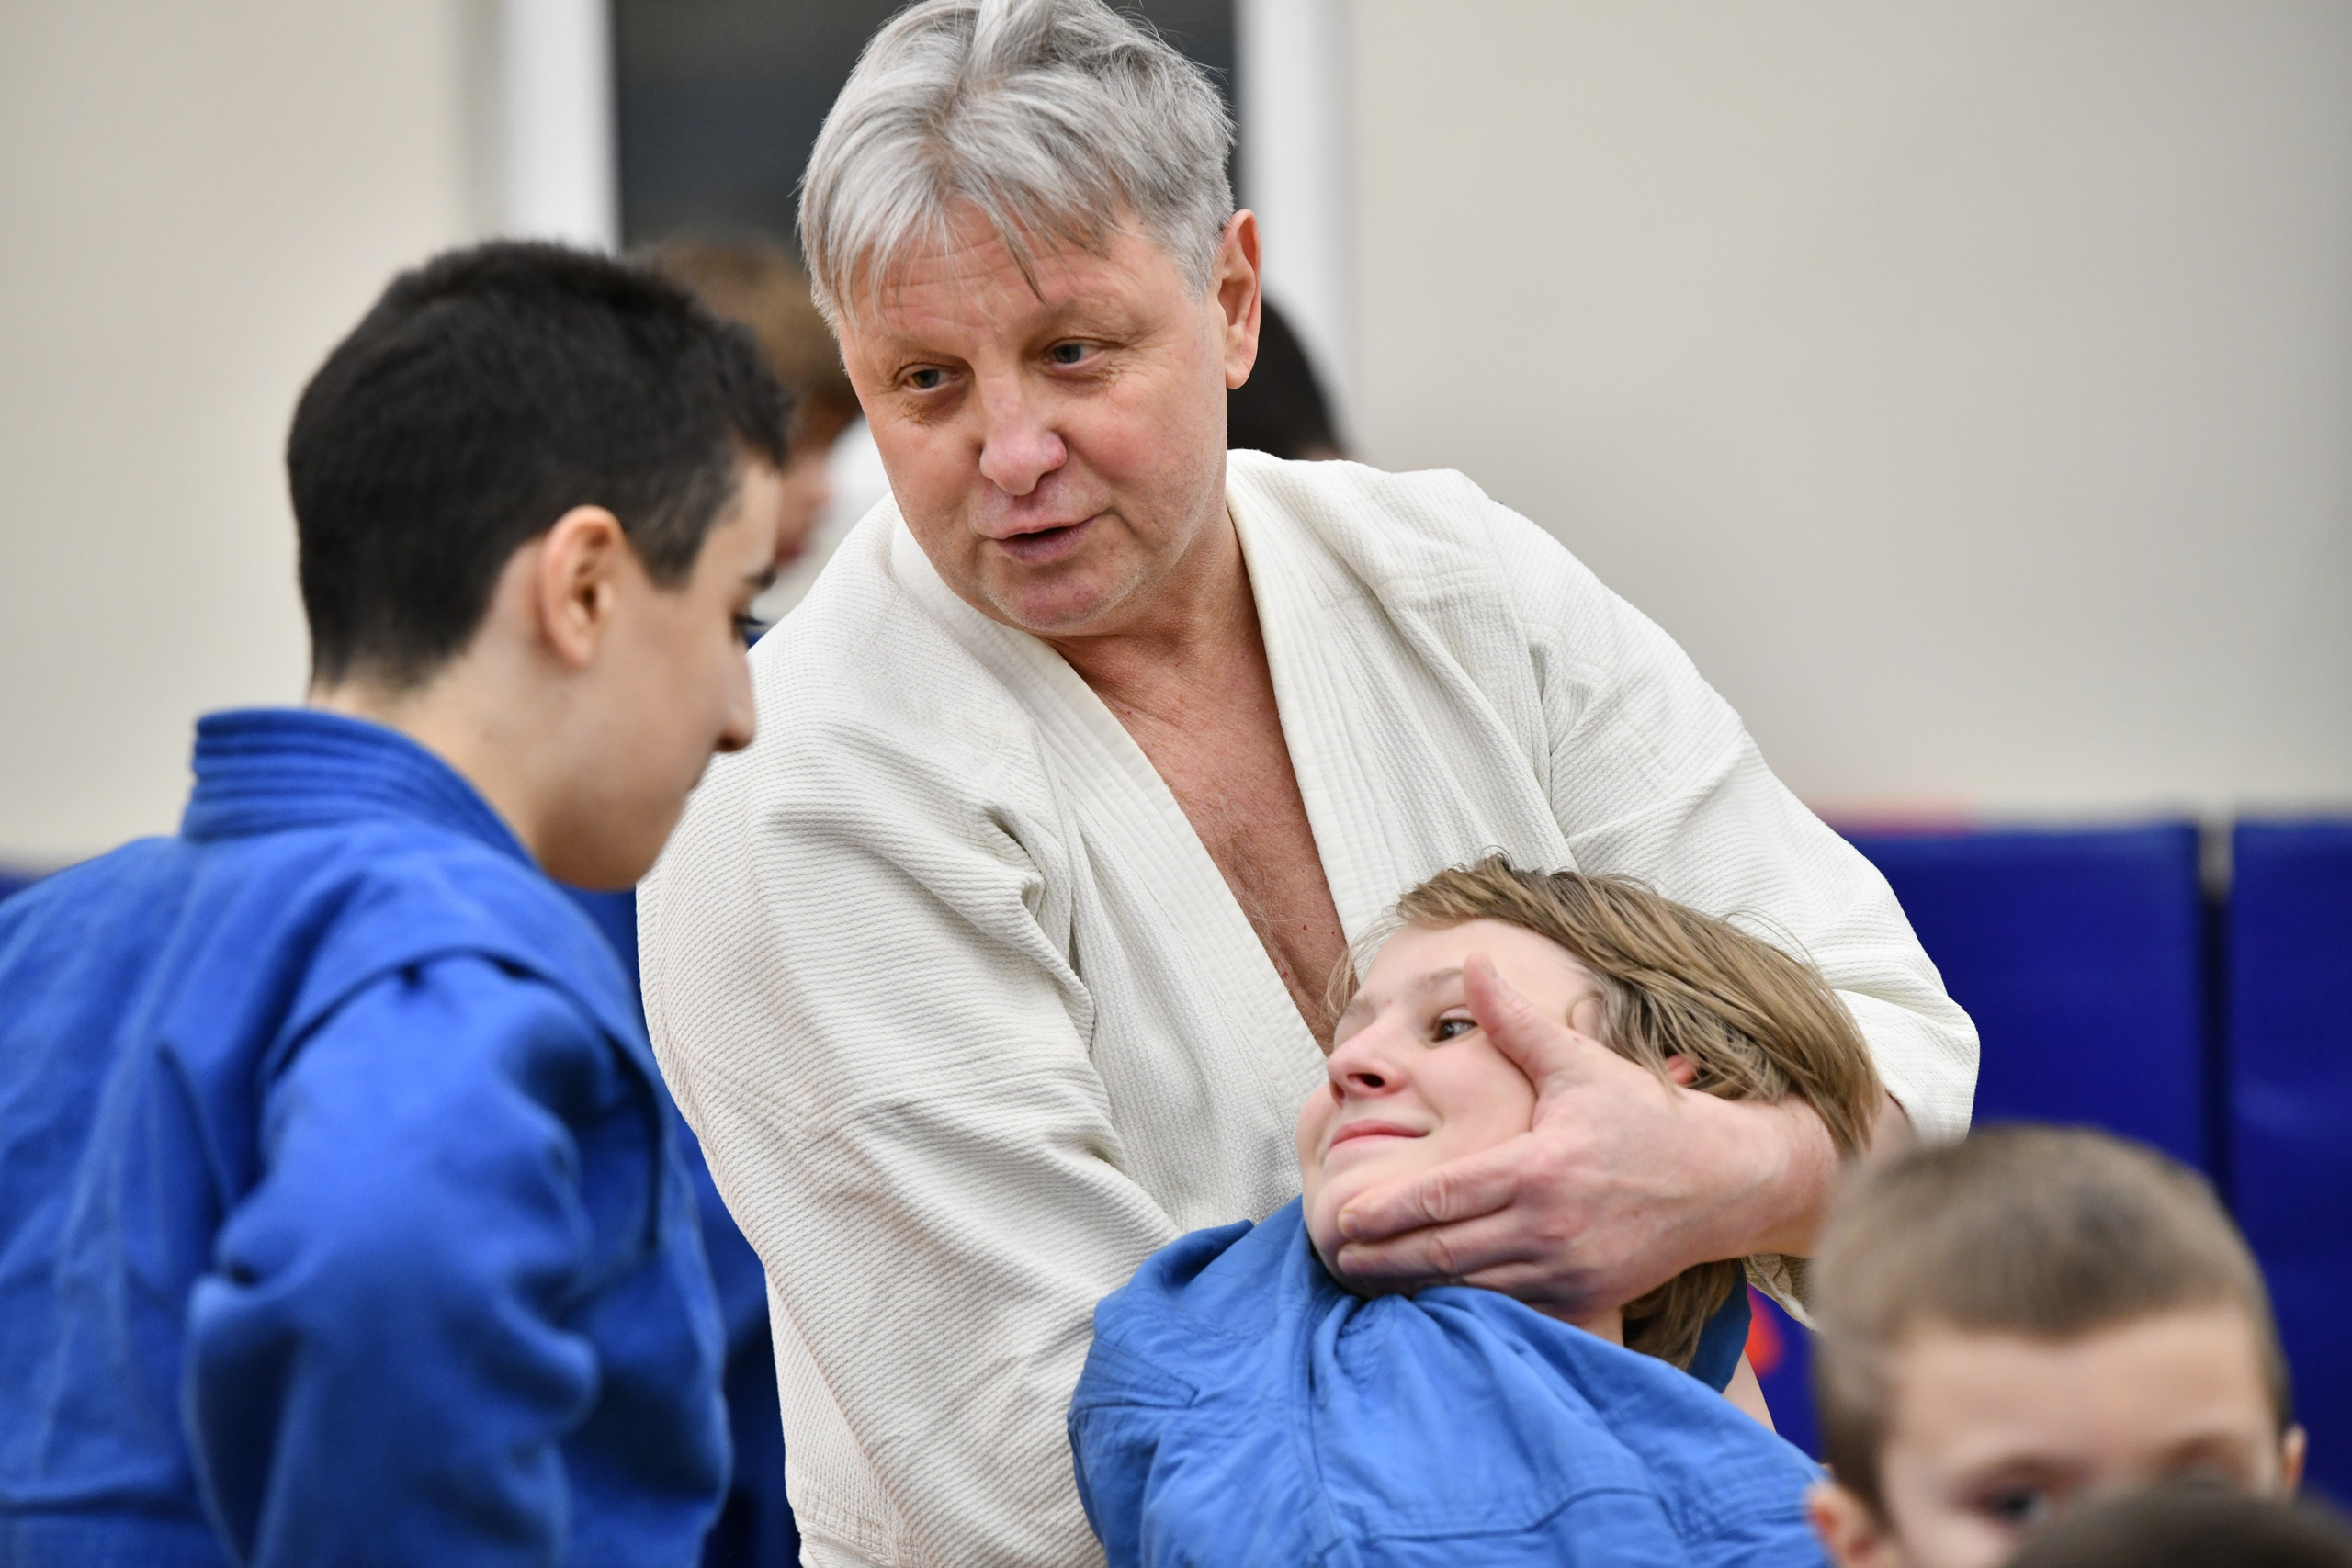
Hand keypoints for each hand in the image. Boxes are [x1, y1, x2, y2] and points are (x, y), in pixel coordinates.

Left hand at [1328, 953, 1839, 1316]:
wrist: (1727, 1180)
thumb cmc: (1647, 1114)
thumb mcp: (1579, 1061)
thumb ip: (1515, 1019)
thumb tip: (1471, 961)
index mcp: (1539, 1168)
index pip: (1443, 1197)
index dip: (1385, 1213)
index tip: (1339, 1217)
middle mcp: (1550, 1227)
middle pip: (1443, 1254)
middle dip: (1382, 1258)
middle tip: (1331, 1254)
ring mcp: (1568, 1270)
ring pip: (1472, 1289)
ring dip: (1416, 1287)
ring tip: (1364, 1277)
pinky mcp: (1587, 1298)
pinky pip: (1512, 1308)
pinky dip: (1469, 1305)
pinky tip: (1431, 1299)